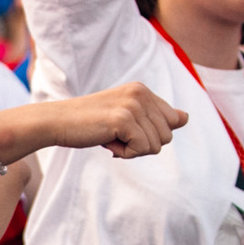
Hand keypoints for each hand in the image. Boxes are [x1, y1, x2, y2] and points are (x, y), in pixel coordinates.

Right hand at [27, 82, 185, 159]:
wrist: (57, 122)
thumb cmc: (89, 123)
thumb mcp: (126, 117)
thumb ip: (156, 117)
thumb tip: (186, 118)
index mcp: (143, 90)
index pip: (171, 122)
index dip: (149, 134)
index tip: (124, 129)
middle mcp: (141, 93)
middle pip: (167, 136)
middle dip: (143, 144)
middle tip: (115, 135)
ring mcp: (133, 105)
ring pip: (156, 145)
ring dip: (132, 150)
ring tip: (109, 137)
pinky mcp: (124, 119)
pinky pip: (142, 150)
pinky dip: (125, 154)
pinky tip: (106, 142)